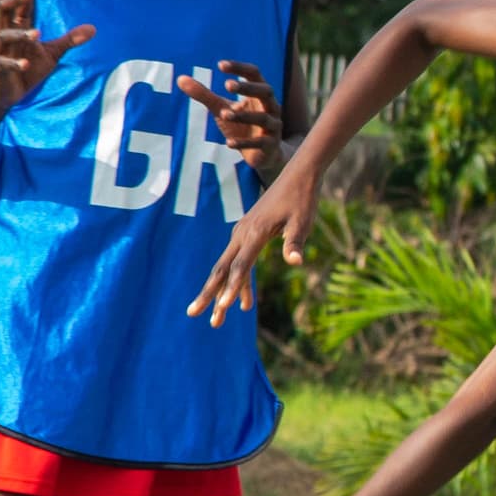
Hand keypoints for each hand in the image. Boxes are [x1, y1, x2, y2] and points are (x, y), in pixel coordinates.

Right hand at [0, 0, 93, 108]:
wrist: (9, 94)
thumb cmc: (29, 67)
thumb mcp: (52, 53)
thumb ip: (69, 39)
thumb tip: (94, 28)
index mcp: (18, 26)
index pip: (24, 3)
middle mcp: (6, 34)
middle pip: (5, 9)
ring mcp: (0, 50)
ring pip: (4, 35)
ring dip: (20, 34)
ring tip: (37, 34)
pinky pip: (3, 62)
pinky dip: (14, 63)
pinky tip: (26, 64)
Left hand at [179, 61, 281, 156]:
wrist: (262, 154)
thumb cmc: (241, 124)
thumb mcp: (221, 108)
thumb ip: (204, 94)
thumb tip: (180, 78)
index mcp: (260, 93)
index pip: (254, 74)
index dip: (239, 68)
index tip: (220, 65)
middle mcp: (272, 106)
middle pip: (265, 91)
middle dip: (247, 88)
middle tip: (227, 85)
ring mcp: (274, 126)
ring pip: (262, 118)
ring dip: (243, 116)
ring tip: (223, 114)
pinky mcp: (271, 145)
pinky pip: (260, 143)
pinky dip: (244, 143)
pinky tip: (228, 143)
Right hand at [192, 156, 323, 319]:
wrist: (298, 175)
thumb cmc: (301, 199)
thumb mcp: (302, 222)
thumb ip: (294, 242)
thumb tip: (296, 261)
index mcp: (254, 233)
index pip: (240, 267)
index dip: (231, 289)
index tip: (223, 309)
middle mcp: (242, 234)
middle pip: (222, 269)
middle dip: (208, 294)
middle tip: (192, 314)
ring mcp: (242, 233)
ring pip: (227, 268)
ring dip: (221, 293)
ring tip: (216, 320)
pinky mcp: (247, 234)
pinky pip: (238, 262)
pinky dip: (239, 282)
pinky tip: (243, 302)